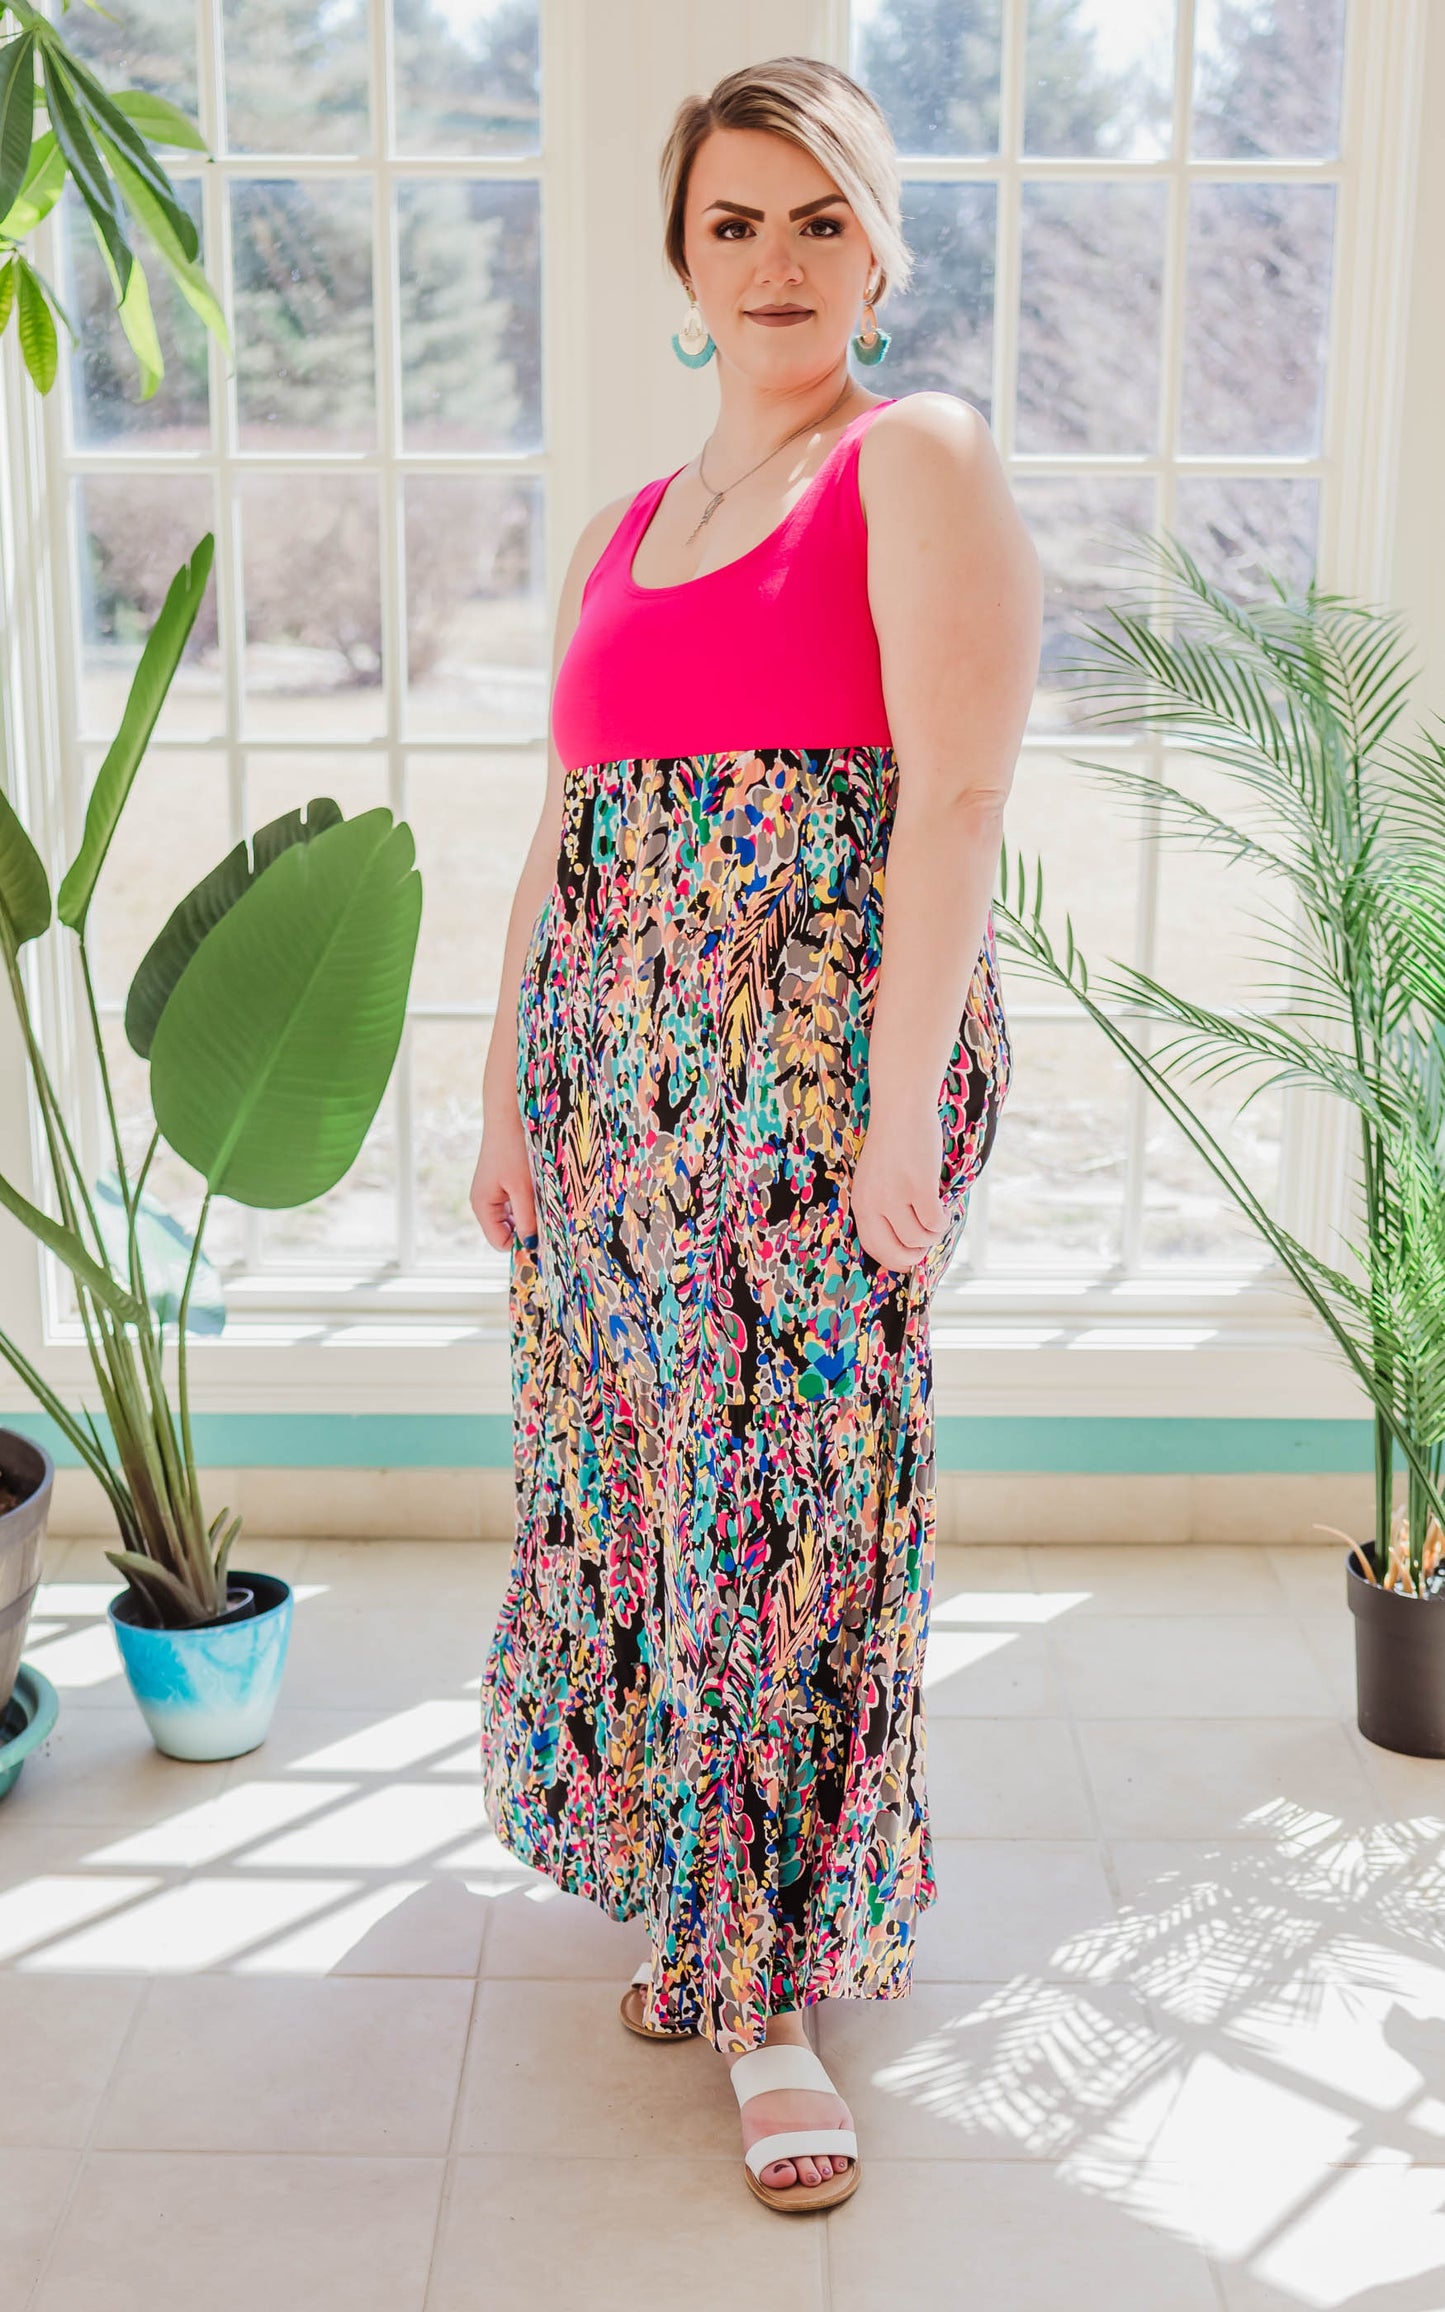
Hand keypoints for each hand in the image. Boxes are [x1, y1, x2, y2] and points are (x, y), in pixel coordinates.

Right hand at [469, 1100, 538, 1252]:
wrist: (508, 1115)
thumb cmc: (513, 1150)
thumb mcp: (523, 1188)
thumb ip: (526, 1218)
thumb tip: (531, 1244)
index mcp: (483, 1207)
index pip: (501, 1242)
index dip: (522, 1243)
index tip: (545, 1237)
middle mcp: (485, 1203)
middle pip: (508, 1231)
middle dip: (527, 1228)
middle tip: (549, 1217)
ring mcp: (494, 1193)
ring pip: (515, 1217)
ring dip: (531, 1214)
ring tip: (544, 1199)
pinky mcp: (504, 1182)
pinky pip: (518, 1203)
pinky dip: (530, 1202)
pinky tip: (541, 1190)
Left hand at [850, 1098, 948, 1270]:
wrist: (900, 1108)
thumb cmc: (891, 1142)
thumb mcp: (874, 1178)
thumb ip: (881, 1205)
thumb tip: (903, 1238)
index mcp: (861, 1202)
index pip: (873, 1248)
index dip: (894, 1261)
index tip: (910, 1260)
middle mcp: (874, 1203)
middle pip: (895, 1252)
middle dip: (915, 1256)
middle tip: (927, 1243)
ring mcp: (895, 1195)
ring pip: (919, 1239)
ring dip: (933, 1234)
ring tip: (937, 1217)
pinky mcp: (918, 1186)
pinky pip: (935, 1222)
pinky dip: (944, 1221)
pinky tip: (945, 1208)